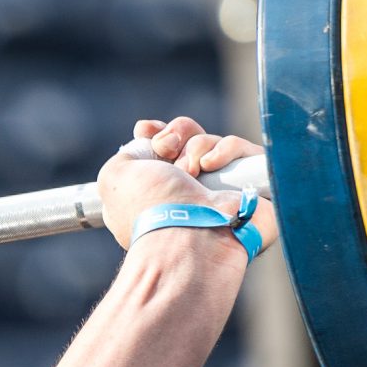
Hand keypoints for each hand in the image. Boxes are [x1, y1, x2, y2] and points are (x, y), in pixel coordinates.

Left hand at [97, 116, 280, 255]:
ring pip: (214, 143)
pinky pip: (243, 151)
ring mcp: (220, 192)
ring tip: (190, 170)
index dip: (157, 133)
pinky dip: (226, 150)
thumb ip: (126, 155)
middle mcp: (187, 192)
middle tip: (167, 148)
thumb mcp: (113, 178)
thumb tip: (148, 143)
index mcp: (155, 193)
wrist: (188, 236)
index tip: (147, 130)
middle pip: (188, 139)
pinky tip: (210, 165)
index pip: (161, 150)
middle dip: (177, 134)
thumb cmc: (149, 208)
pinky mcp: (253, 188)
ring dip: (197, 146)